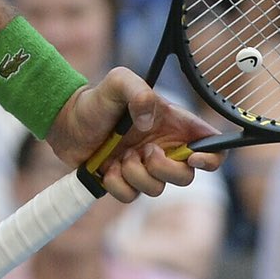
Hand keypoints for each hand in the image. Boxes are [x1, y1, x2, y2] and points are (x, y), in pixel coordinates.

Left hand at [46, 68, 222, 201]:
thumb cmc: (97, 99)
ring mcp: (145, 168)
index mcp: (174, 126)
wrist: (66, 121)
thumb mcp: (118, 81)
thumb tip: (150, 122)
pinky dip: (117, 184)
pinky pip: (131, 196)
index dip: (213, 158)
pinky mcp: (125, 182)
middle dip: (165, 169)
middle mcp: (164, 149)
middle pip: (187, 177)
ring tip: (120, 156)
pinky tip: (107, 167)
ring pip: (157, 189)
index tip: (194, 158)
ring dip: (136, 174)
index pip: (212, 146)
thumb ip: (139, 91)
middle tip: (145, 151)